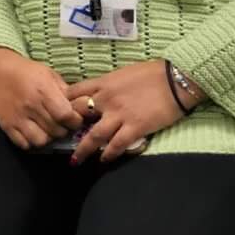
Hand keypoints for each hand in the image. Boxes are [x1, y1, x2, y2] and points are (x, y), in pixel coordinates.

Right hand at [0, 47, 81, 149]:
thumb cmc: (25, 70)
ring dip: (48, 137)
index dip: (75, 120)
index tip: (74, 118)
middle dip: (64, 129)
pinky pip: (24, 144)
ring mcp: (17, 117)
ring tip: (47, 129)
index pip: (67, 116)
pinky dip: (31, 141)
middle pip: (57, 131)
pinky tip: (33, 131)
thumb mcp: (49, 74)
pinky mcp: (6, 125)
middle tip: (61, 123)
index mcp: (43, 91)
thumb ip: (65, 91)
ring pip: (42, 141)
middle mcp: (30, 106)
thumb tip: (82, 107)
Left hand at [66, 61, 186, 164]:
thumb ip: (108, 85)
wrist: (176, 79)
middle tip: (62, 138)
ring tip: (75, 160)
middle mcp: (106, 99)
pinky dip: (109, 154)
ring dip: (83, 150)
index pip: (74, 92)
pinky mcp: (136, 127)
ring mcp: (120, 114)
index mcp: (103, 83)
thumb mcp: (122, 74)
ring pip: (94, 135)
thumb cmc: (152, 73)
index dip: (63, 103)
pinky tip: (104, 160)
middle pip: (78, 114)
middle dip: (67, 126)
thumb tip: (100, 92)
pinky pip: (117, 144)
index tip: (57, 112)